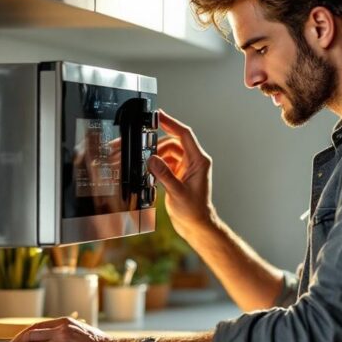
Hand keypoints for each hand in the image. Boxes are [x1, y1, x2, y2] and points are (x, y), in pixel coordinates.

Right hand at [148, 109, 216, 239]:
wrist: (196, 225)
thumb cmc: (194, 211)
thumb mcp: (178, 192)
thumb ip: (165, 175)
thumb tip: (152, 159)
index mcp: (199, 161)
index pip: (184, 135)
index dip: (171, 123)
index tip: (158, 116)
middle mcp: (193, 162)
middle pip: (172, 143)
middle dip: (156, 145)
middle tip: (142, 148)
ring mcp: (186, 168)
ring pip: (167, 153)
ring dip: (155, 157)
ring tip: (146, 166)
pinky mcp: (179, 174)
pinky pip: (165, 163)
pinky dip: (156, 166)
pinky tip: (150, 174)